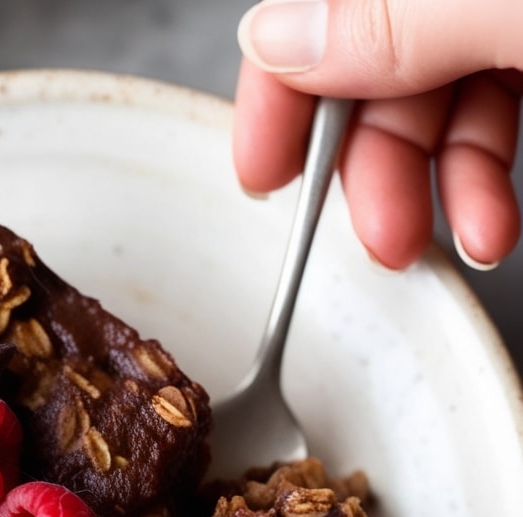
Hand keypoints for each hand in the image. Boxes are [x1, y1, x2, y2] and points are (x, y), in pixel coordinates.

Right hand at [231, 0, 522, 268]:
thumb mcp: (506, 5)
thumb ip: (393, 19)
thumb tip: (275, 39)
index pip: (319, 7)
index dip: (277, 93)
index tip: (265, 175)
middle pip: (368, 73)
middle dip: (369, 171)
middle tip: (381, 237)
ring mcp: (503, 14)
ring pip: (429, 107)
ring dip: (424, 192)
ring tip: (441, 246)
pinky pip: (489, 114)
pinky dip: (479, 180)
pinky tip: (485, 224)